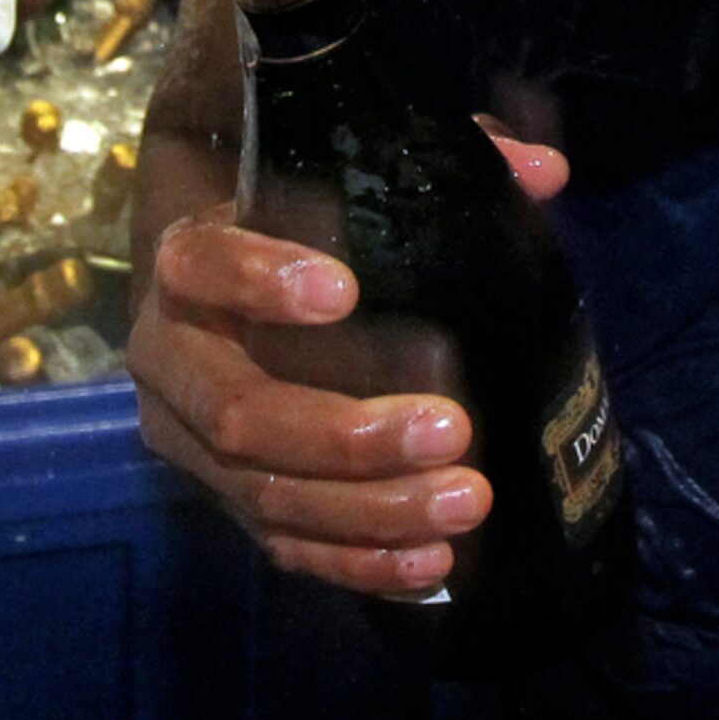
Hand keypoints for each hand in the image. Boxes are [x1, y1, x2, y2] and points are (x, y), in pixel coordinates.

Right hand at [128, 131, 567, 593]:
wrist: (225, 280)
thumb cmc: (304, 215)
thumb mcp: (361, 173)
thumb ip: (447, 158)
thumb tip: (545, 171)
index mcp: (191, 258)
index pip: (203, 264)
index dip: (261, 279)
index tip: (343, 290)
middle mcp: (174, 356)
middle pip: (242, 410)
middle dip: (348, 433)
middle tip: (452, 428)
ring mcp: (192, 440)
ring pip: (267, 490)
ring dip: (371, 507)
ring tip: (469, 498)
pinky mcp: (224, 498)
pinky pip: (284, 544)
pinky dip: (358, 560)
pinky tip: (432, 561)